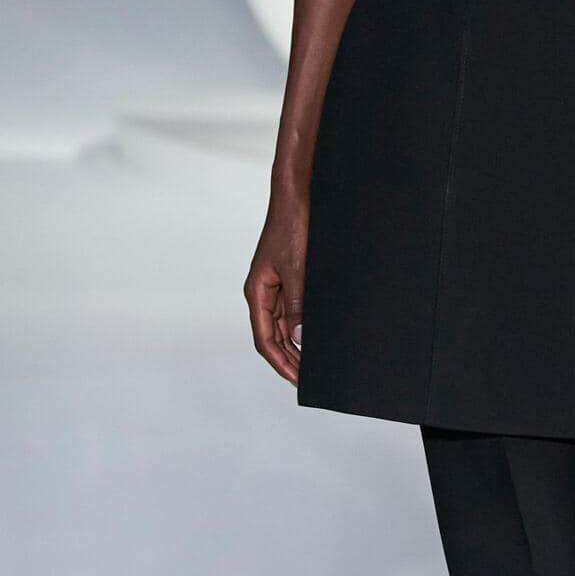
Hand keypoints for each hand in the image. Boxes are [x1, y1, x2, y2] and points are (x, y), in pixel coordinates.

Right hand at [246, 191, 307, 383]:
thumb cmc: (292, 227)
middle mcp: (264, 293)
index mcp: (257, 292)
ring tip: (314, 364)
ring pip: (284, 326)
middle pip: (273, 337)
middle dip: (290, 360)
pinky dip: (304, 326)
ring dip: (297, 346)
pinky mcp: (291, 278)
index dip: (280, 362)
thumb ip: (298, 305)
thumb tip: (299, 338)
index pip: (265, 339)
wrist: (298, 196)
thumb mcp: (297, 270)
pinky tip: (317, 336)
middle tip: (310, 378)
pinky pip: (295, 310)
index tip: (297, 379)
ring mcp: (277, 286)